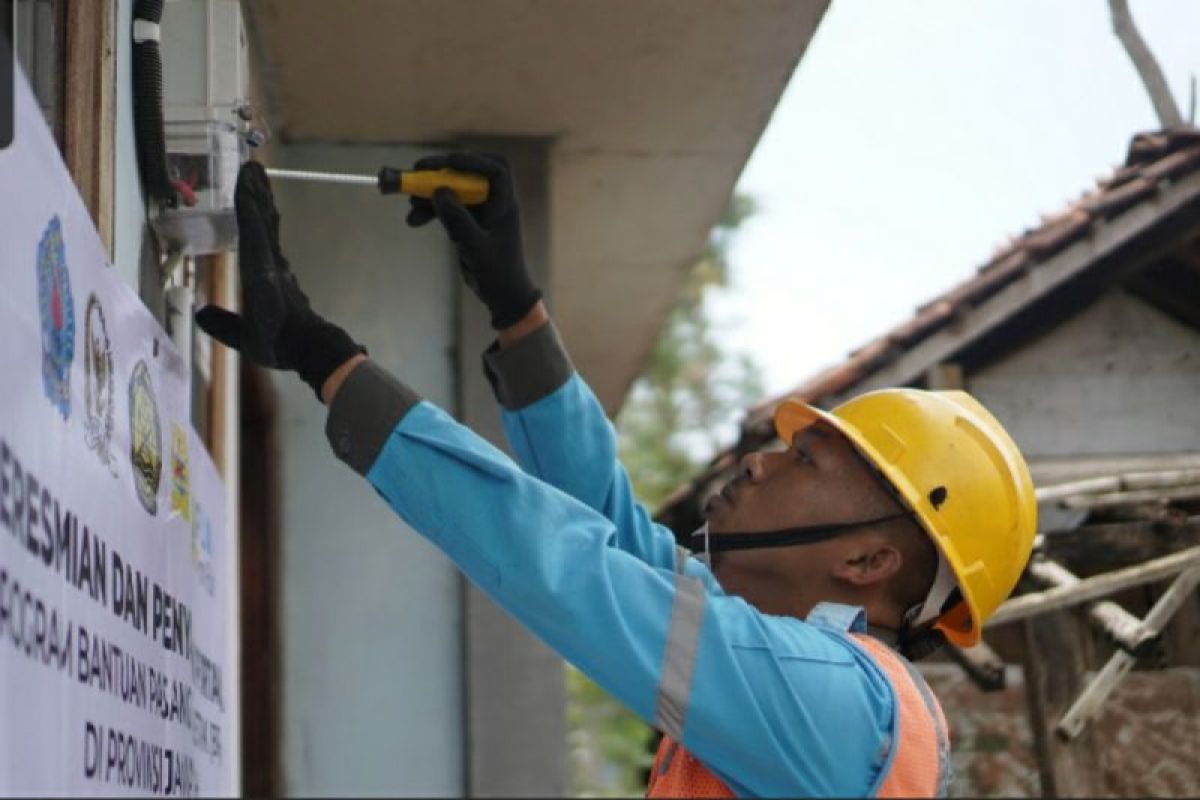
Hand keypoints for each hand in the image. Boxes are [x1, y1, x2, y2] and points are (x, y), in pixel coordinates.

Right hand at [195, 161, 364, 398]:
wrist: (311, 348)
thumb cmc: (278, 344)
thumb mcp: (246, 340)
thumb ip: (224, 326)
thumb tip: (201, 313)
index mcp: (260, 277)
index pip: (252, 235)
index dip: (247, 208)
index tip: (244, 182)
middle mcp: (270, 265)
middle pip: (263, 222)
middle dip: (256, 194)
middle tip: (251, 166)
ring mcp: (277, 266)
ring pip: (269, 226)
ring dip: (262, 200)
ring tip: (257, 175)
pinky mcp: (280, 270)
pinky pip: (271, 237)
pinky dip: (265, 217)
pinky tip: (262, 208)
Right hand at [405, 152, 541, 328]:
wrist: (503, 297)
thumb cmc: (499, 274)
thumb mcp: (476, 249)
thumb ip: (459, 221)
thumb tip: (439, 191)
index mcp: (505, 205)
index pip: (496, 170)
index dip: (473, 160)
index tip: (448, 161)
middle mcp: (494, 203)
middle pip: (468, 175)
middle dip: (442, 171)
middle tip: (416, 171)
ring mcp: (480, 212)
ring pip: (453, 191)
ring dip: (431, 193)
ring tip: (410, 201)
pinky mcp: (468, 222)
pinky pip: (447, 209)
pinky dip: (430, 212)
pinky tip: (413, 220)